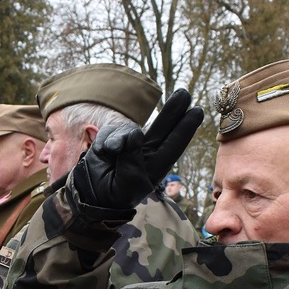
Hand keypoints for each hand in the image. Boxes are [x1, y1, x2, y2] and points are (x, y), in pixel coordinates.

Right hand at [72, 89, 203, 211]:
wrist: (90, 195)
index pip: (174, 144)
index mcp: (156, 166)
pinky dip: (104, 140)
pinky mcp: (111, 139)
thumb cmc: (115, 193)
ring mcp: (129, 145)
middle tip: (185, 93)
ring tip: (110, 152)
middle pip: (162, 127)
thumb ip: (133, 153)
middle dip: (173, 110)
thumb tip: (134, 132)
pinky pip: (110, 131)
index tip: (198, 111)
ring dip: (119, 137)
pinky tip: (102, 152)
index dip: (186, 128)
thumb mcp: (130, 179)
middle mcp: (146, 152)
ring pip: (130, 128)